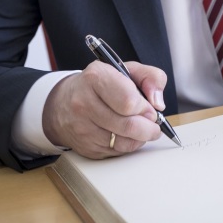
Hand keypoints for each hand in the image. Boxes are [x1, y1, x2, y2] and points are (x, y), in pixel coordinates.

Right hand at [41, 61, 165, 158]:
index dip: (145, 108)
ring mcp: (82, 127)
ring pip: (124, 142)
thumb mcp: (126, 69)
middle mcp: (84, 102)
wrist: (64, 102)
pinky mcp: (85, 147)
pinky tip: (126, 134)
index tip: (150, 108)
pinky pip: (116, 152)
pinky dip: (128, 145)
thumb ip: (151, 78)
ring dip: (140, 138)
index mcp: (95, 78)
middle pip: (128, 125)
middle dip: (148, 127)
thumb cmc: (101, 84)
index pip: (129, 102)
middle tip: (152, 122)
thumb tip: (158, 103)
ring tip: (142, 128)